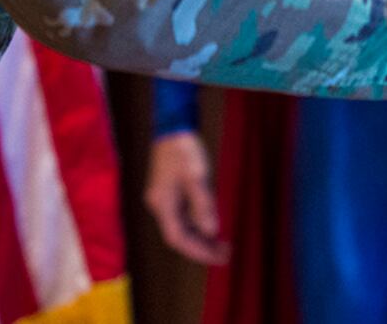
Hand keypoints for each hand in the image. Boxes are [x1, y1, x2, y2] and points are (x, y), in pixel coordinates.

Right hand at [144, 131, 228, 266]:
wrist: (173, 128)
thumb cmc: (185, 150)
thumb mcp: (198, 176)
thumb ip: (204, 205)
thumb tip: (212, 231)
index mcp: (163, 204)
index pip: (178, 238)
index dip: (197, 251)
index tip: (217, 258)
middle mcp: (160, 205)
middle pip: (180, 236)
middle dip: (202, 248)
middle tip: (225, 255)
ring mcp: (164, 200)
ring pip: (182, 227)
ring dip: (201, 238)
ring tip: (223, 246)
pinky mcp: (170, 193)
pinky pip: (184, 216)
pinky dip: (198, 224)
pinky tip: (213, 227)